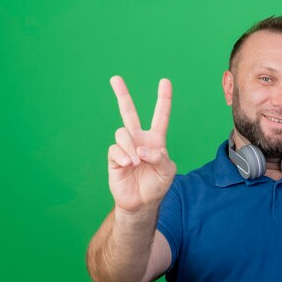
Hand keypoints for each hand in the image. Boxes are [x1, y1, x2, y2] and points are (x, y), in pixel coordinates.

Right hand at [108, 75, 176, 212]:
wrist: (142, 203)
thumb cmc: (157, 186)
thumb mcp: (167, 171)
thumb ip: (159, 157)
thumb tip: (141, 149)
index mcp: (155, 140)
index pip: (160, 116)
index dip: (163, 100)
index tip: (165, 82)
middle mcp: (139, 140)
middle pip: (129, 113)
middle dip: (122, 95)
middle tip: (115, 78)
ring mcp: (125, 147)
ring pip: (122, 133)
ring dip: (131, 147)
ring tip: (136, 163)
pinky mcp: (114, 157)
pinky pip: (115, 149)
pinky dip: (123, 157)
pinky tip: (129, 165)